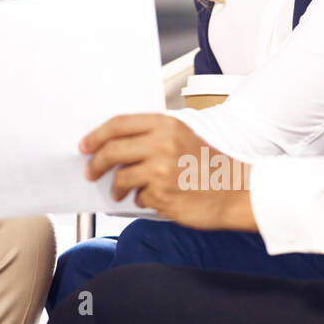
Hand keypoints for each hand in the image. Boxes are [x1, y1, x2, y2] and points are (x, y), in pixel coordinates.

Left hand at [80, 113, 256, 231]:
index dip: (95, 135)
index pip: (118, 124)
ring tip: (120, 192)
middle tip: (90, 172)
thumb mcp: (183, 135)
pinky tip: (154, 197)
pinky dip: (140, 199)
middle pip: (111, 151)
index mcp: (166, 124)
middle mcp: (162, 144)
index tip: (84, 146)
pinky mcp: (163, 195)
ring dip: (116, 188)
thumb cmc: (211, 163)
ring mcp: (161, 171)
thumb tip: (113, 143)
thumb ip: (152, 135)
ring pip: (120, 178)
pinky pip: (138, 197)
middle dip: (94, 164)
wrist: (239, 190)